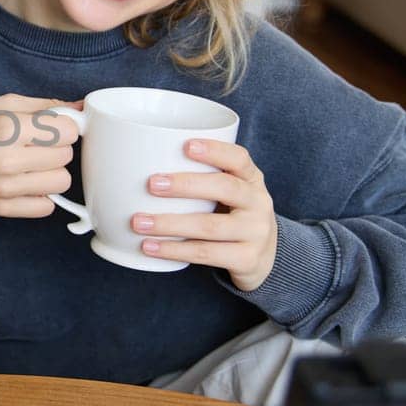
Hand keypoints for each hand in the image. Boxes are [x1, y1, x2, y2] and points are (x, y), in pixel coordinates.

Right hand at [0, 94, 79, 217]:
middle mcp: (6, 160)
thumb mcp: (1, 104)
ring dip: (51, 172)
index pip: (67, 131)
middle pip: (66, 156)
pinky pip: (45, 207)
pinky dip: (41, 195)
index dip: (63, 126)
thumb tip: (81, 109)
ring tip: (31, 164)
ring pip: (61, 182)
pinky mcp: (0, 208)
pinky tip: (26, 182)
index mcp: (6, 128)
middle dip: (56, 147)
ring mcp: (3, 187)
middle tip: (36, 144)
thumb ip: (44, 106)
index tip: (52, 126)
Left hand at [131, 139, 276, 291]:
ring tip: (138, 222)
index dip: (215, 150)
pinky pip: (206, 253)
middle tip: (152, 184)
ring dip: (170, 224)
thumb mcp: (231, 192)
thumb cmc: (234, 214)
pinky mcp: (247, 259)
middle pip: (225, 188)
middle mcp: (258, 203)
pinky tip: (149, 247)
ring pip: (210, 226)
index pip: (239, 158)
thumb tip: (140, 166)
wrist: (266, 257)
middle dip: (186, 185)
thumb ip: (203, 178)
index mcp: (252, 179)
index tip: (186, 146)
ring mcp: (255, 232)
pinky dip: (174, 250)